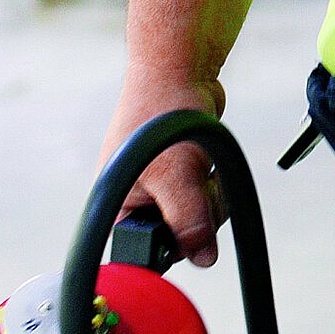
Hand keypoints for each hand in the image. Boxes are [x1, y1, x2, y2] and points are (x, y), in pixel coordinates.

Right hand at [97, 74, 227, 266]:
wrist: (180, 74)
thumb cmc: (161, 116)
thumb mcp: (176, 176)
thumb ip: (188, 221)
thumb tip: (204, 260)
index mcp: (118, 205)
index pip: (141, 252)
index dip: (167, 247)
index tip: (184, 229)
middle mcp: (137, 202)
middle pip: (179, 240)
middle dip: (198, 215)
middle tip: (195, 183)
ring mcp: (164, 191)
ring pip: (200, 222)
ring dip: (212, 197)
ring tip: (201, 165)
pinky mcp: (186, 180)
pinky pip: (210, 201)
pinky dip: (216, 185)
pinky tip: (208, 162)